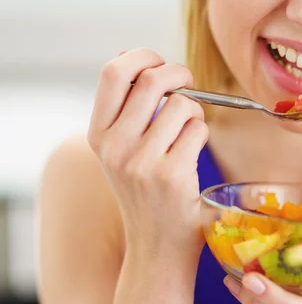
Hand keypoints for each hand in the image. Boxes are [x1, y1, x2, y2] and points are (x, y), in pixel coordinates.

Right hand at [88, 48, 207, 260]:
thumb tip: (146, 65)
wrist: (156, 247)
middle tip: (189, 83)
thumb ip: (128, 113)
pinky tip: (192, 153)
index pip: (113, 73)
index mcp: (98, 135)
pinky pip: (198, 129)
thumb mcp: (122, 154)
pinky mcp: (172, 174)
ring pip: (182, 104)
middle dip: (179, 73)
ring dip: (194, 112)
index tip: (160, 62)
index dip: (141, 56)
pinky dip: (201, 134)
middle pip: (151, 80)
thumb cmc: (146, 195)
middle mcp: (115, 146)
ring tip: (188, 133)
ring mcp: (143, 161)